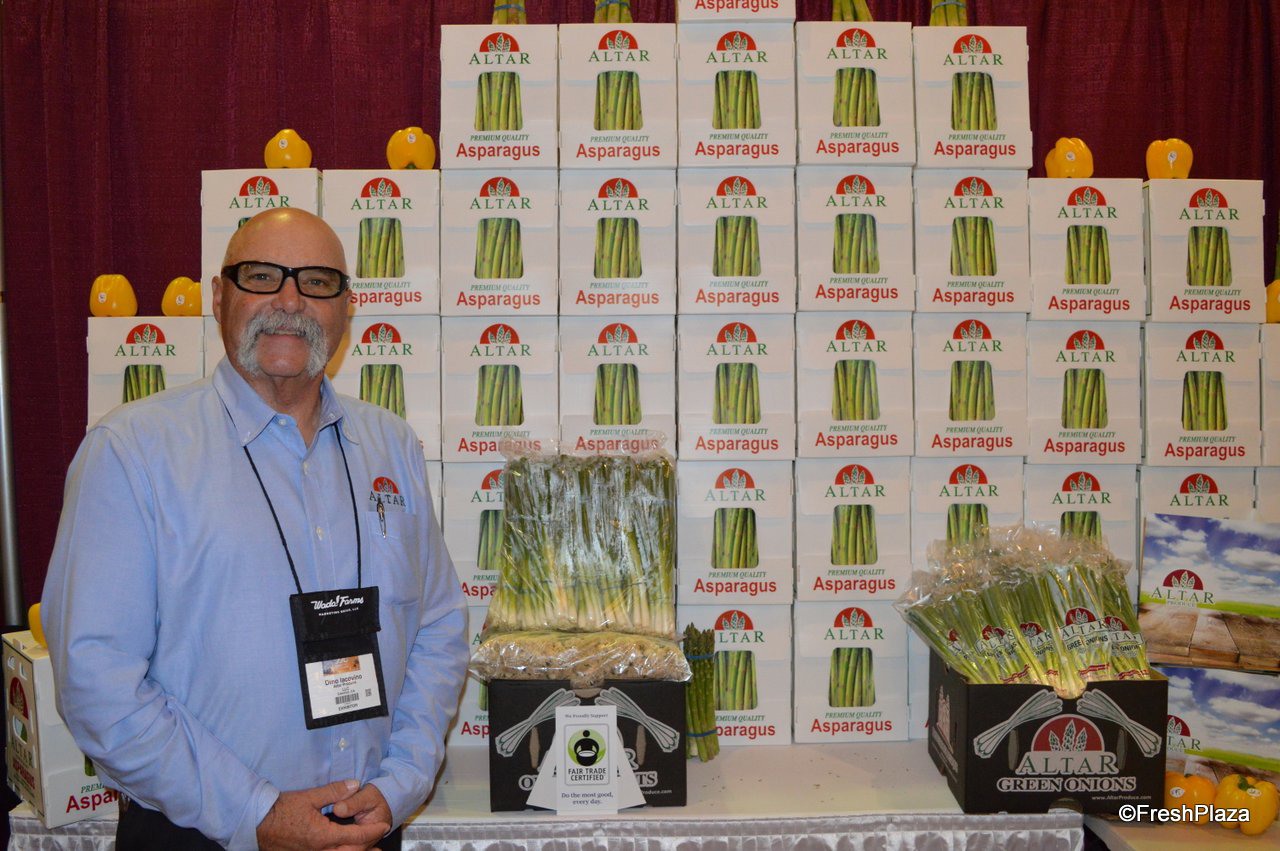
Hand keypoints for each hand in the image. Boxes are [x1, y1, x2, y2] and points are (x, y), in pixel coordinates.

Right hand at [256, 779, 388, 850]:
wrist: (256, 823)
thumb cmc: (281, 810)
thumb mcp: (309, 797)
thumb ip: (334, 792)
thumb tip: (355, 784)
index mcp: (323, 836)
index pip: (356, 837)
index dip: (372, 831)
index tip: (384, 826)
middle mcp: (319, 850)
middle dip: (367, 846)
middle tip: (380, 840)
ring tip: (370, 850)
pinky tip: (343, 849)